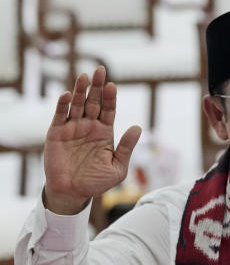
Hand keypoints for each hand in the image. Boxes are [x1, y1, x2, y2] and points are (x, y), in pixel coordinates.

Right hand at [42, 66, 141, 214]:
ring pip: (77, 105)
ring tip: (84, 76)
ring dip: (80, 90)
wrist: (73, 193)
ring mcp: (72, 129)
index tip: (113, 85)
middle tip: (100, 70)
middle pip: (93, 102)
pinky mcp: (56, 134)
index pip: (109, 110)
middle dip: (97, 87)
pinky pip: (60, 116)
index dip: (110, 98)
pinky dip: (63, 105)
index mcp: (105, 132)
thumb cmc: (97, 182)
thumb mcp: (118, 167)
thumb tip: (138, 127)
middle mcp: (88, 127)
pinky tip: (68, 95)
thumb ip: (126, 147)